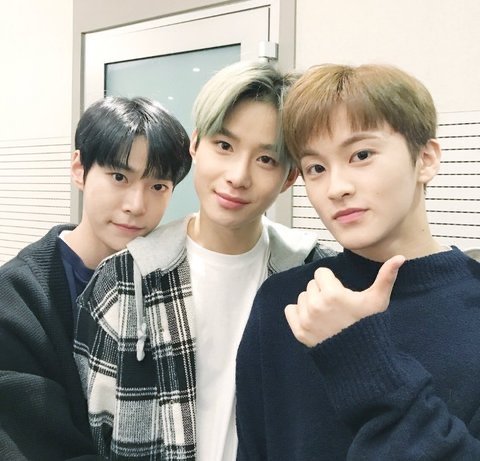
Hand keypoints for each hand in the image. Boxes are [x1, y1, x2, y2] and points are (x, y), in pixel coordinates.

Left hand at [285, 255, 404, 346]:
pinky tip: (314, 319)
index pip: (321, 273)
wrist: (360, 357)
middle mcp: (316, 304)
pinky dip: (298, 313)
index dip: (331, 281)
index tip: (340, 293)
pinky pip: (289, 310)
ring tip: (326, 314)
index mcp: (332, 293)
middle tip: (335, 305)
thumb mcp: (378, 300)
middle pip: (311, 285)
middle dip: (322, 291)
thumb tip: (400, 257)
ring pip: (302, 297)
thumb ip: (386, 277)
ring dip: (311, 302)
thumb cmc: (369, 324)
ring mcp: (306, 319)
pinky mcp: (299, 331)